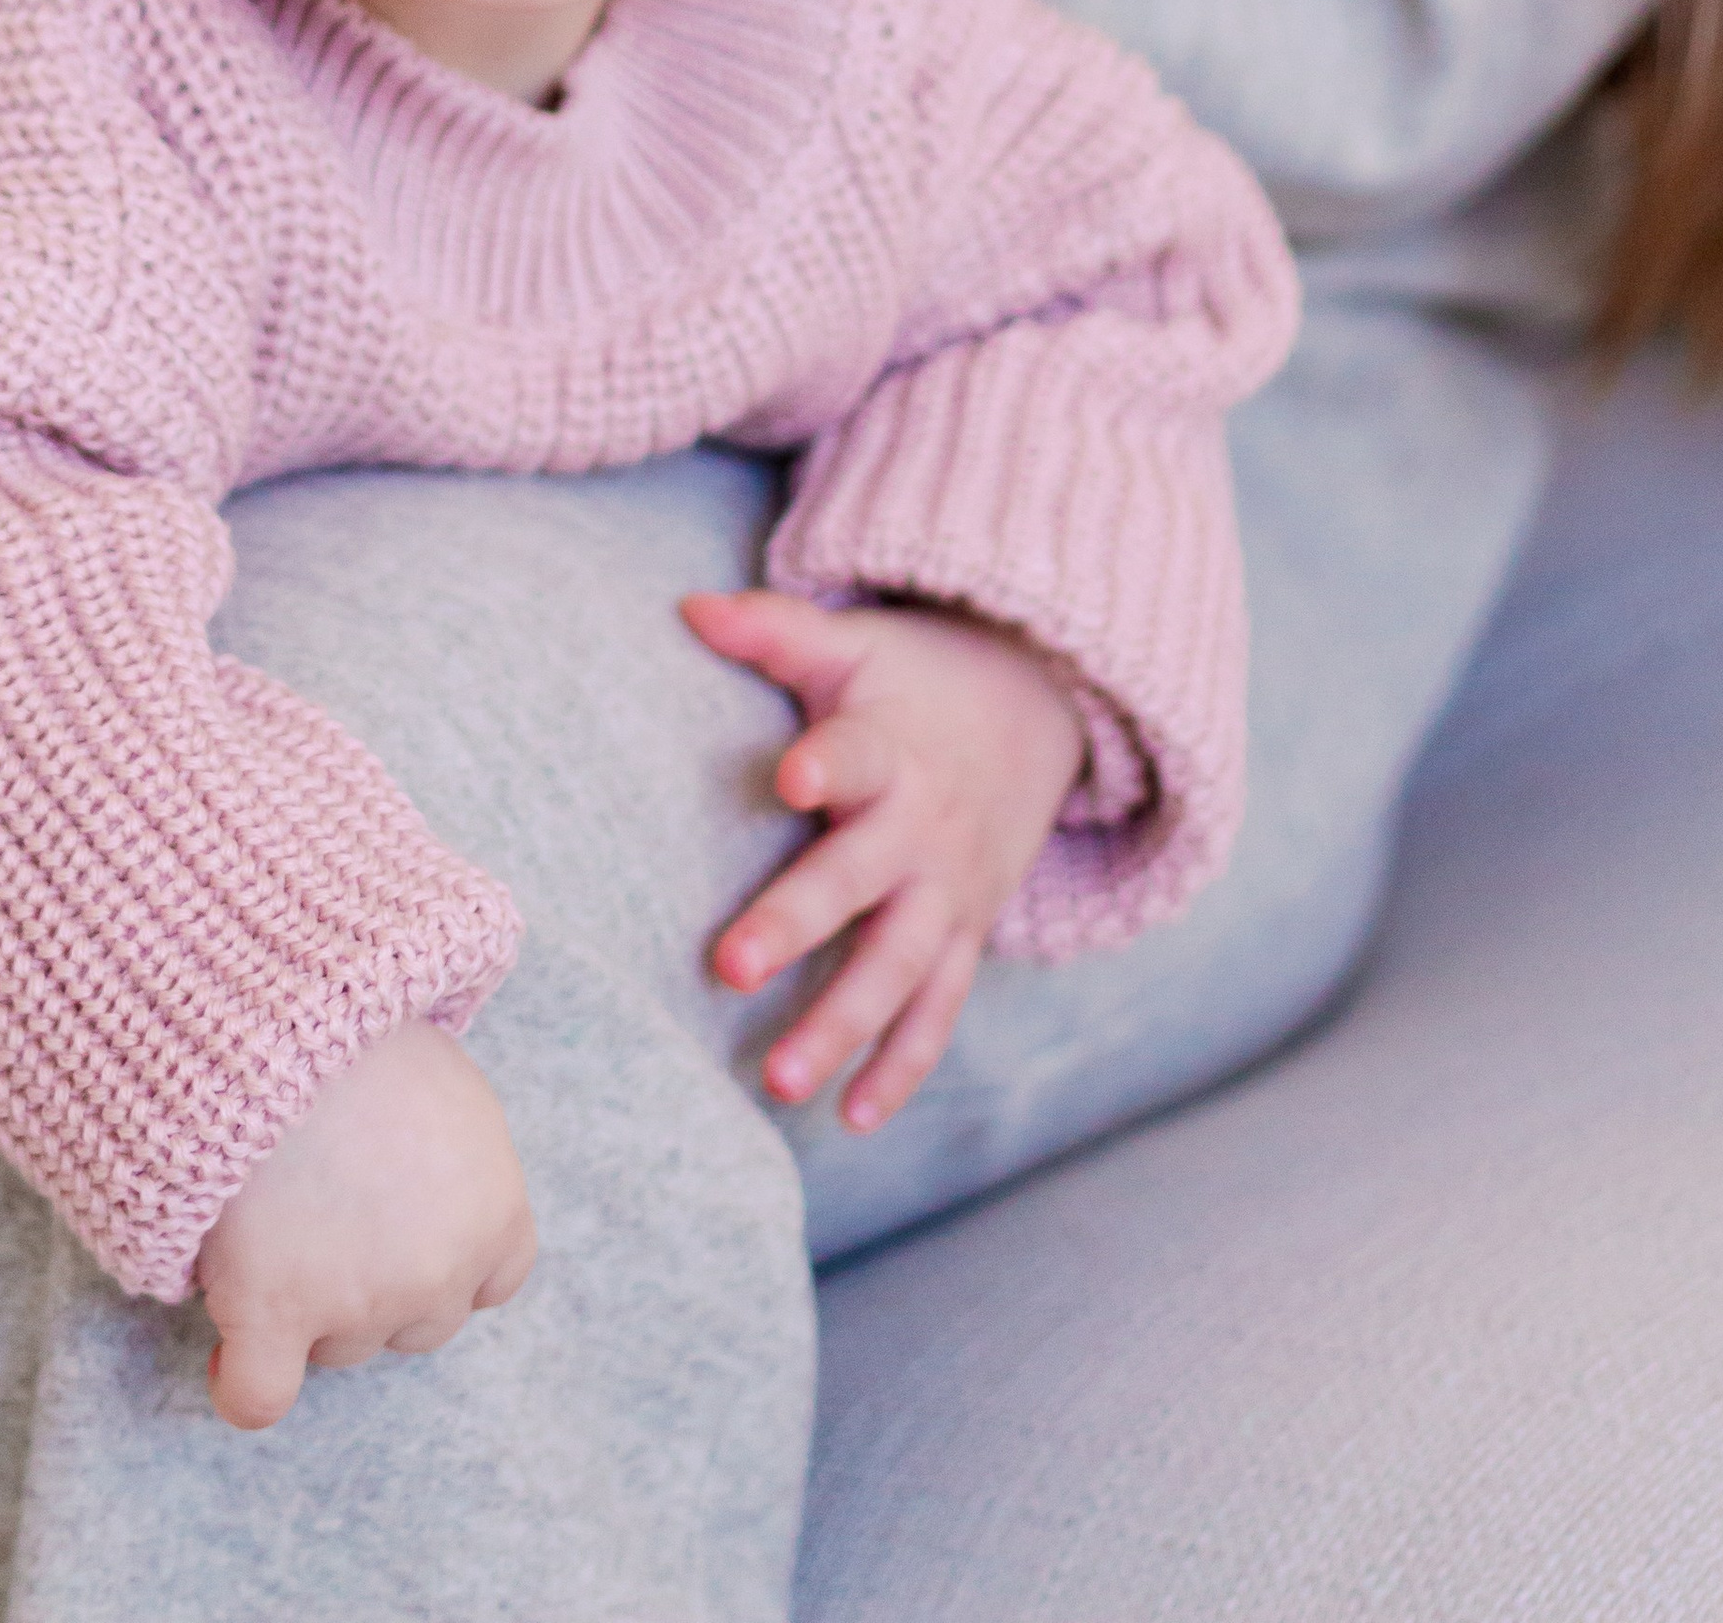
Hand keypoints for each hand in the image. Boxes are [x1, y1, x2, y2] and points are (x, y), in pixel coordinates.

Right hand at [194, 1017, 536, 1432]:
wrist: (278, 1014)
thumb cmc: (358, 1031)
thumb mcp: (448, 1084)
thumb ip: (457, 1160)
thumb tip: (427, 1183)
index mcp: (495, 1211)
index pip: (492, 1281)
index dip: (445, 1257)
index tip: (399, 1221)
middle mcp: (440, 1272)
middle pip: (416, 1321)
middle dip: (375, 1278)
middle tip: (325, 1200)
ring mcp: (360, 1302)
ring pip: (338, 1349)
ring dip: (308, 1308)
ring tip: (272, 1214)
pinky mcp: (276, 1313)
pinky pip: (258, 1395)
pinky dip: (242, 1383)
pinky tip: (228, 1353)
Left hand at [680, 589, 1087, 1132]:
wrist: (1035, 713)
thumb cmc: (909, 683)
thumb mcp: (850, 646)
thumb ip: (772, 630)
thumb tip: (686, 606)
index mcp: (892, 751)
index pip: (861, 755)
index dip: (829, 766)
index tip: (794, 778)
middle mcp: (924, 830)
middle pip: (860, 884)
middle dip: (798, 925)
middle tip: (728, 965)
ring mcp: (948, 894)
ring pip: (899, 971)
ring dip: (841, 1028)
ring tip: (777, 1082)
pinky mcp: (962, 937)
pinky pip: (937, 1012)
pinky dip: (901, 1067)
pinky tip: (850, 1116)